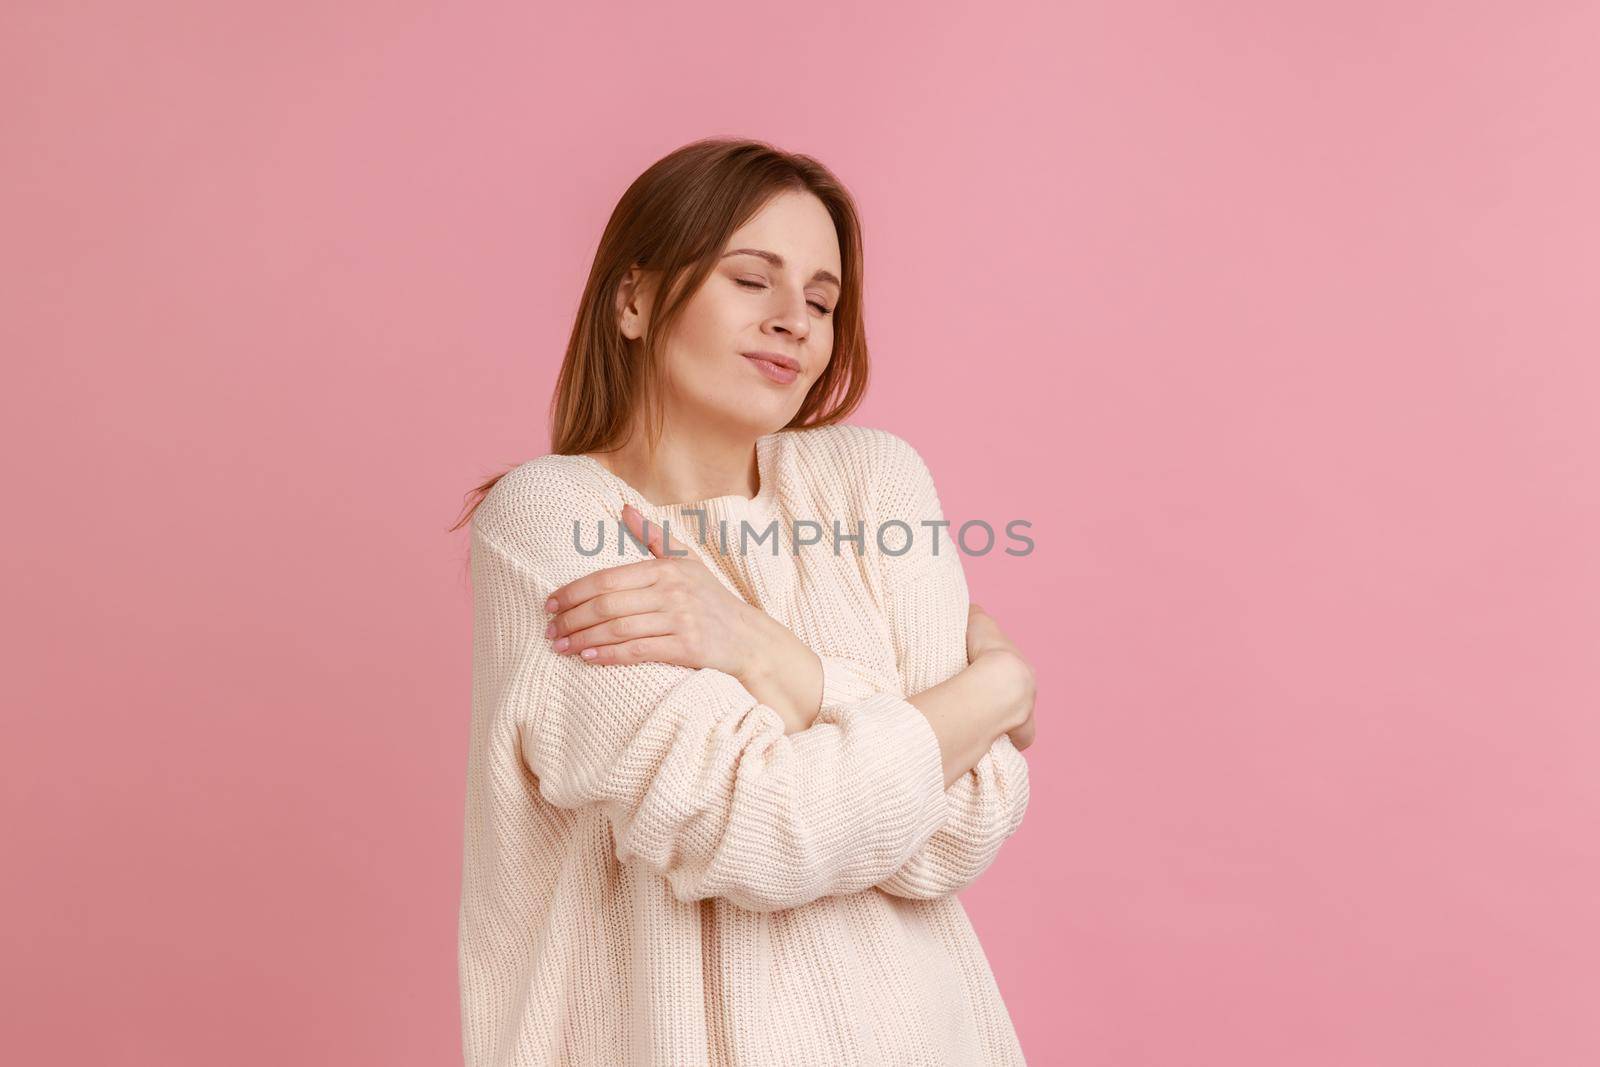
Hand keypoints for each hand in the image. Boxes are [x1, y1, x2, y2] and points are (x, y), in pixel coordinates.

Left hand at [544, 503, 761, 676]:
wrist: (747, 637)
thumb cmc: (711, 599)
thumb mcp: (687, 561)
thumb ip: (654, 537)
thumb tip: (625, 508)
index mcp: (666, 569)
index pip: (607, 579)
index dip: (574, 592)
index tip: (551, 603)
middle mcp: (671, 591)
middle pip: (607, 605)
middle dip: (572, 618)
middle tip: (550, 630)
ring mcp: (679, 619)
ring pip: (618, 629)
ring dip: (583, 639)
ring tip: (561, 646)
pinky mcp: (686, 647)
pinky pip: (637, 650)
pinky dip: (609, 654)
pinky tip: (589, 656)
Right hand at [966, 602, 1036, 751]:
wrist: (999, 680)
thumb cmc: (987, 650)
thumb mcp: (978, 622)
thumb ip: (973, 616)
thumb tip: (969, 611)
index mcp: (1022, 667)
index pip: (1012, 671)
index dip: (995, 674)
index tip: (980, 677)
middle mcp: (1030, 690)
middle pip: (1018, 697)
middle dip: (1003, 700)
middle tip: (979, 701)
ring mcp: (1028, 713)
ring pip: (1021, 721)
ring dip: (1006, 722)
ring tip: (984, 724)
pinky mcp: (1022, 732)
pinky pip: (1017, 740)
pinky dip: (1007, 741)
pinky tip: (991, 743)